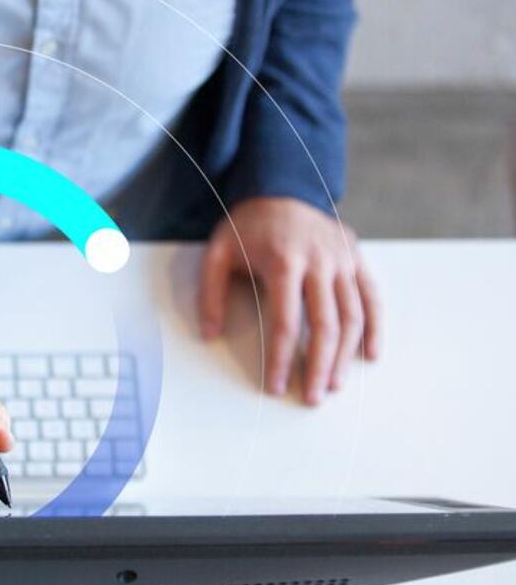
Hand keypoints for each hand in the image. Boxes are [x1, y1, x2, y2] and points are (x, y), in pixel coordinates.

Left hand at [199, 196, 379, 404]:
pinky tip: (370, 355)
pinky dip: (375, 327)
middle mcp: (320, 262)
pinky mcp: (356, 258)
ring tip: (334, 384)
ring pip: (353, 315)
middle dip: (319, 366)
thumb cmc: (248, 225)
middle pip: (326, 325)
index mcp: (284, 261)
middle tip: (312, 398)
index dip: (281, 358)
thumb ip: (211, 293)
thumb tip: (209, 334)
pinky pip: (372, 297)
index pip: (285, 322)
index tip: (275, 386)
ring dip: (346, 354)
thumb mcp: (218, 251)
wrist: (282, 186)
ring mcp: (343, 260)